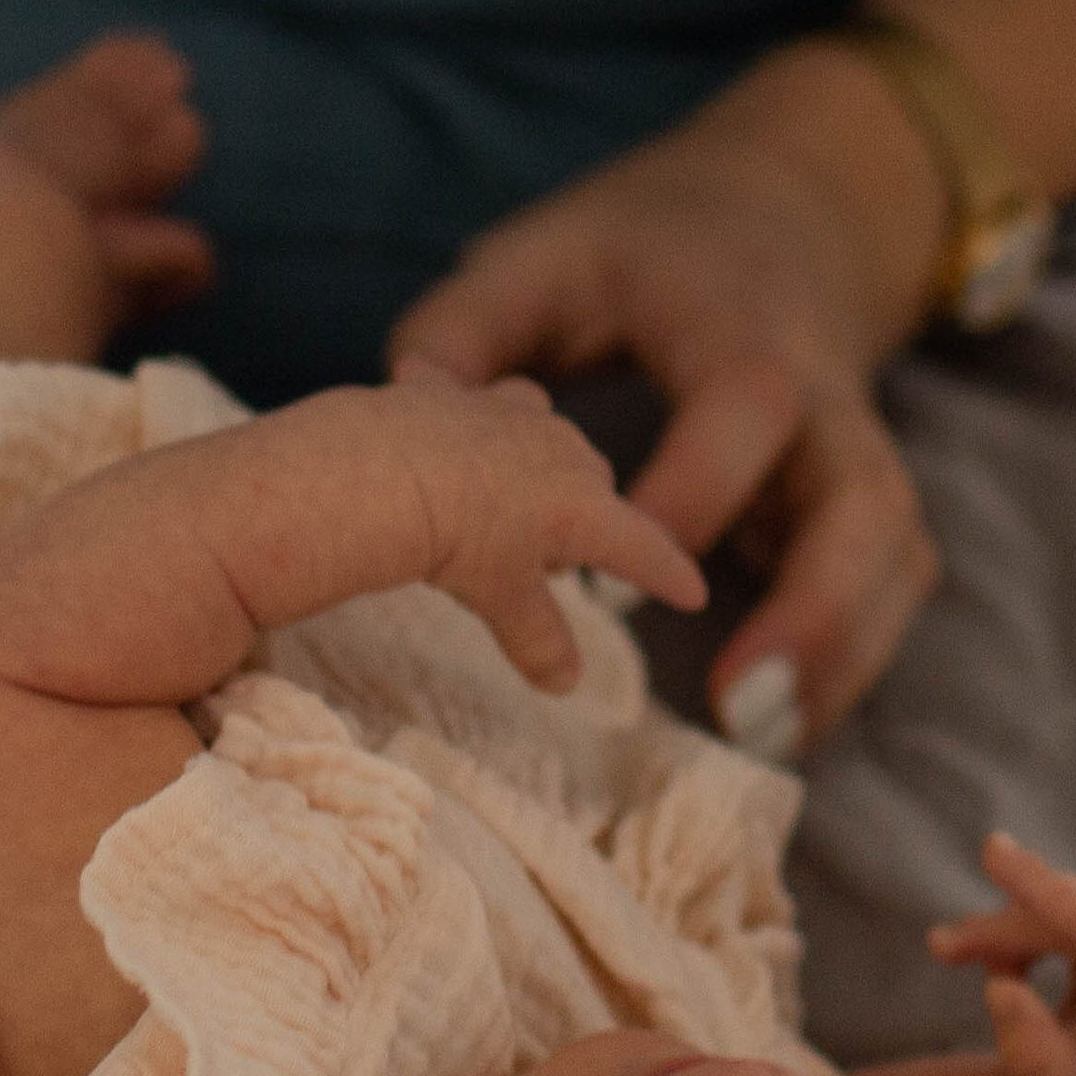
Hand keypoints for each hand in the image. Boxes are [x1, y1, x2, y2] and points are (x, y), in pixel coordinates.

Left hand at [363, 371, 707, 689]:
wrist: (385, 468)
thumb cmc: (455, 537)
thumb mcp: (501, 600)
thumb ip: (537, 639)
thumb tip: (565, 683)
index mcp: (584, 504)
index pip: (641, 547)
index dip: (667, 574)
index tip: (690, 593)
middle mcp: (558, 447)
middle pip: (592, 486)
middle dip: (579, 522)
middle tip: (541, 564)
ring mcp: (506, 410)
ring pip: (541, 431)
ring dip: (531, 463)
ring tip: (496, 500)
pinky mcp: (450, 392)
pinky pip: (464, 397)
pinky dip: (454, 411)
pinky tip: (433, 416)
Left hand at [387, 41, 954, 756]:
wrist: (776, 210)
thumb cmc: (638, 248)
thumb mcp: (545, 256)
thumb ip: (470, 323)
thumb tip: (407, 398)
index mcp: (738, 325)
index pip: (742, 408)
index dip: (693, 492)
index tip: (610, 581)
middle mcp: (822, 390)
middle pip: (862, 495)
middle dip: (816, 601)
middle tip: (735, 699)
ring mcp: (855, 443)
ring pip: (894, 549)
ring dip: (844, 648)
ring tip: (765, 735)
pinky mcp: (862, 490)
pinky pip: (890, 575)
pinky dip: (852, 651)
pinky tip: (784, 719)